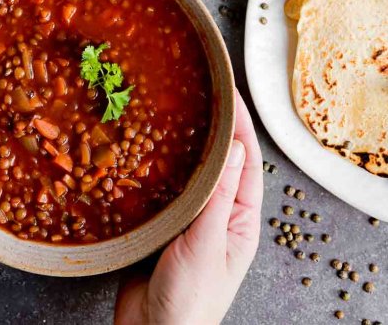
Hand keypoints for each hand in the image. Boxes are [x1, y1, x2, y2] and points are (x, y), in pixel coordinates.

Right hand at [115, 92, 262, 324]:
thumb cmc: (189, 301)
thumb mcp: (207, 245)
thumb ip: (219, 198)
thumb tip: (236, 149)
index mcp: (239, 220)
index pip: (246, 162)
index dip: (240, 126)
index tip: (230, 95)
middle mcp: (218, 214)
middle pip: (221, 162)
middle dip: (216, 129)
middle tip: (203, 96)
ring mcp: (191, 218)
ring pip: (193, 171)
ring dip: (189, 143)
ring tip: (178, 113)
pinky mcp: (165, 222)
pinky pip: (168, 186)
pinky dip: (162, 165)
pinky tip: (150, 149)